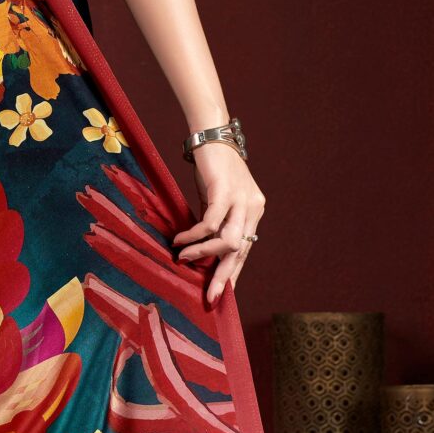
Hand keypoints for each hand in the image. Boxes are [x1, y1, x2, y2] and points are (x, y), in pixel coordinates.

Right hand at [171, 142, 265, 305]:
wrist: (210, 136)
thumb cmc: (212, 168)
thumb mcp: (218, 198)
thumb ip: (217, 221)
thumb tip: (203, 248)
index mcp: (253, 210)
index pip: (246, 249)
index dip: (234, 272)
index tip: (223, 292)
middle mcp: (252, 207)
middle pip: (240, 251)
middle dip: (224, 276)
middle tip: (211, 297)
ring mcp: (240, 200)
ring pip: (227, 241)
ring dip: (204, 254)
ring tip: (183, 258)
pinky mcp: (224, 191)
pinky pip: (210, 223)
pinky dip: (194, 235)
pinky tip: (179, 240)